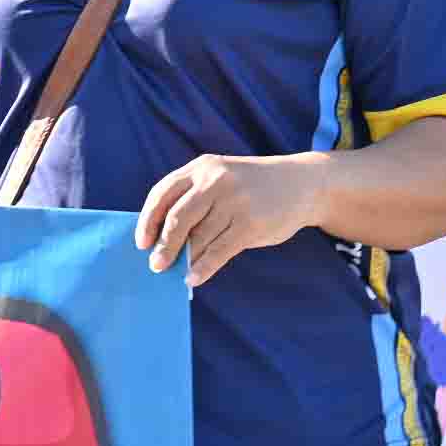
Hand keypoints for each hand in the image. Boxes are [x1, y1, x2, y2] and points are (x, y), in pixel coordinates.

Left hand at [136, 153, 320, 287]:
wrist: (303, 183)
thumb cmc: (253, 187)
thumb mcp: (222, 177)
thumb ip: (196, 199)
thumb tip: (166, 240)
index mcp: (202, 167)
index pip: (163, 193)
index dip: (148, 220)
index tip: (141, 242)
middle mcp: (216, 181)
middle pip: (177, 218)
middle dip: (163, 245)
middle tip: (155, 264)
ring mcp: (234, 202)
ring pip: (198, 238)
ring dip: (184, 260)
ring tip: (177, 273)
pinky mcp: (250, 224)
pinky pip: (219, 251)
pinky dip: (203, 268)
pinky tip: (194, 278)